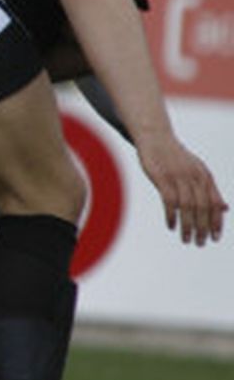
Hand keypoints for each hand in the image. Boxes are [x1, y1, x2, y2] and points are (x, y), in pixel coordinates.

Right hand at [137, 130, 226, 245]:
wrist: (155, 136)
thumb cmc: (175, 155)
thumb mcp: (198, 170)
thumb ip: (210, 190)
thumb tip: (225, 208)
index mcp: (205, 176)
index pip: (215, 203)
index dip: (217, 221)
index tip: (216, 237)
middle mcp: (194, 177)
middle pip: (203, 208)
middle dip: (203, 228)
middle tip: (200, 243)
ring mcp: (178, 177)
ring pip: (187, 207)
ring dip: (188, 225)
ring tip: (186, 239)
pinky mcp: (162, 177)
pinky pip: (170, 200)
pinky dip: (171, 215)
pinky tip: (171, 225)